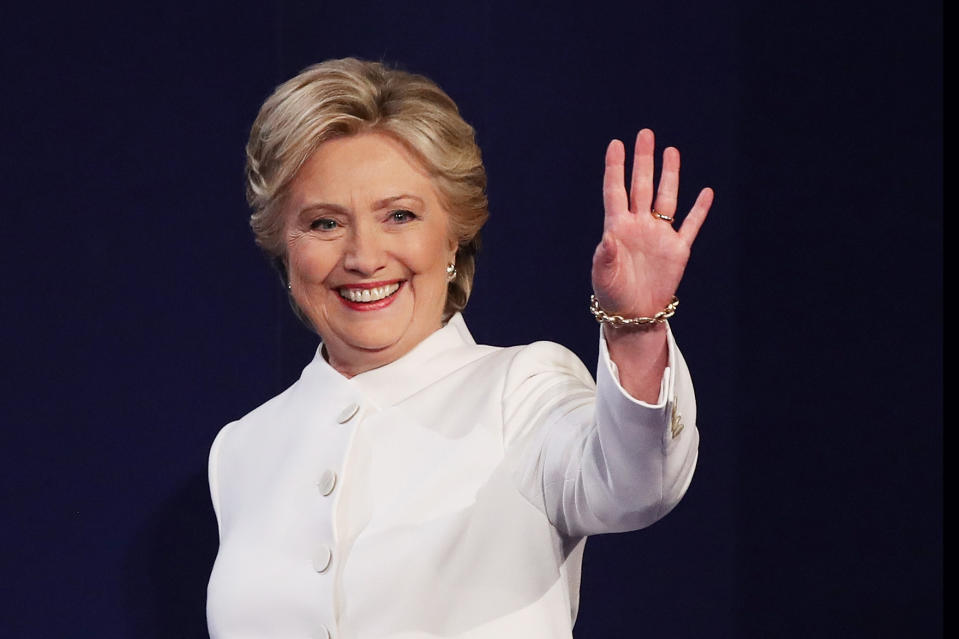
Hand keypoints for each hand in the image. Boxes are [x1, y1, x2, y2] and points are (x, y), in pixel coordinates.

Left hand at [592, 129, 712, 318]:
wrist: (634, 315)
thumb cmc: (612, 296)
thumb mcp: (603, 277)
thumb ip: (605, 257)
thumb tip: (608, 239)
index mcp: (617, 228)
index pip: (616, 191)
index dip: (616, 168)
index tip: (616, 145)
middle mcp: (639, 226)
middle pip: (642, 186)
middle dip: (644, 161)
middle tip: (645, 134)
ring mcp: (659, 235)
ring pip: (666, 198)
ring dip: (669, 175)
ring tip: (671, 151)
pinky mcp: (678, 249)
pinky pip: (691, 225)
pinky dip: (699, 209)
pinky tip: (705, 192)